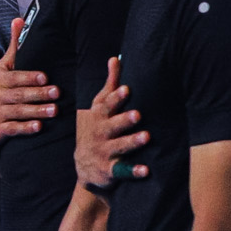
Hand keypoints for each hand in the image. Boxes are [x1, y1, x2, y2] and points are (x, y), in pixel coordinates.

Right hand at [0, 17, 57, 147]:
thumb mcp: (1, 68)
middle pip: (19, 94)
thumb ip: (14, 47)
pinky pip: (12, 129)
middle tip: (57, 92)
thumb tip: (19, 19)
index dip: (29, 77)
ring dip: (36, 111)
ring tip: (54, 111)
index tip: (45, 77)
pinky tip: (38, 128)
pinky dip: (25, 129)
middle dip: (38, 94)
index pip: (15, 77)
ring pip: (18, 112)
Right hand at [75, 57, 149, 190]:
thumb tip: (115, 58)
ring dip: (132, 142)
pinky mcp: (109, 170)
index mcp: (99, 117)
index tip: (127, 89)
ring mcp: (104, 153)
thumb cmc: (97, 129)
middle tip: (138, 114)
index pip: (107, 105)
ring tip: (146, 137)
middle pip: (112, 126)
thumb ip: (109, 85)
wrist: (84, 165)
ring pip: (119, 147)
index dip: (116, 98)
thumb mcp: (99, 107)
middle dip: (124, 120)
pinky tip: (146, 170)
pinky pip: (122, 171)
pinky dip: (133, 171)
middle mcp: (101, 134)